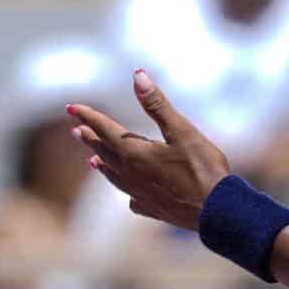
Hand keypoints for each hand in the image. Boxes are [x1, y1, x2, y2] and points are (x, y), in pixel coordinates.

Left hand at [66, 69, 232, 231]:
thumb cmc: (203, 169)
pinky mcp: (153, 209)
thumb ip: (157, 105)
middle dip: (90, 139)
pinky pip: (132, 198)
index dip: (88, 116)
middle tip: (76, 130)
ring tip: (92, 161)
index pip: (104, 129)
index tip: (70, 108)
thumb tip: (137, 76)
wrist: (219, 213)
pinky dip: (126, 190)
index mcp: (135, 153)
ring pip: (114, 176)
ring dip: (102, 164)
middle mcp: (131, 175)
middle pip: (104, 153)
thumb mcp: (182, 131)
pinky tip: (130, 195)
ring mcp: (140, 194)